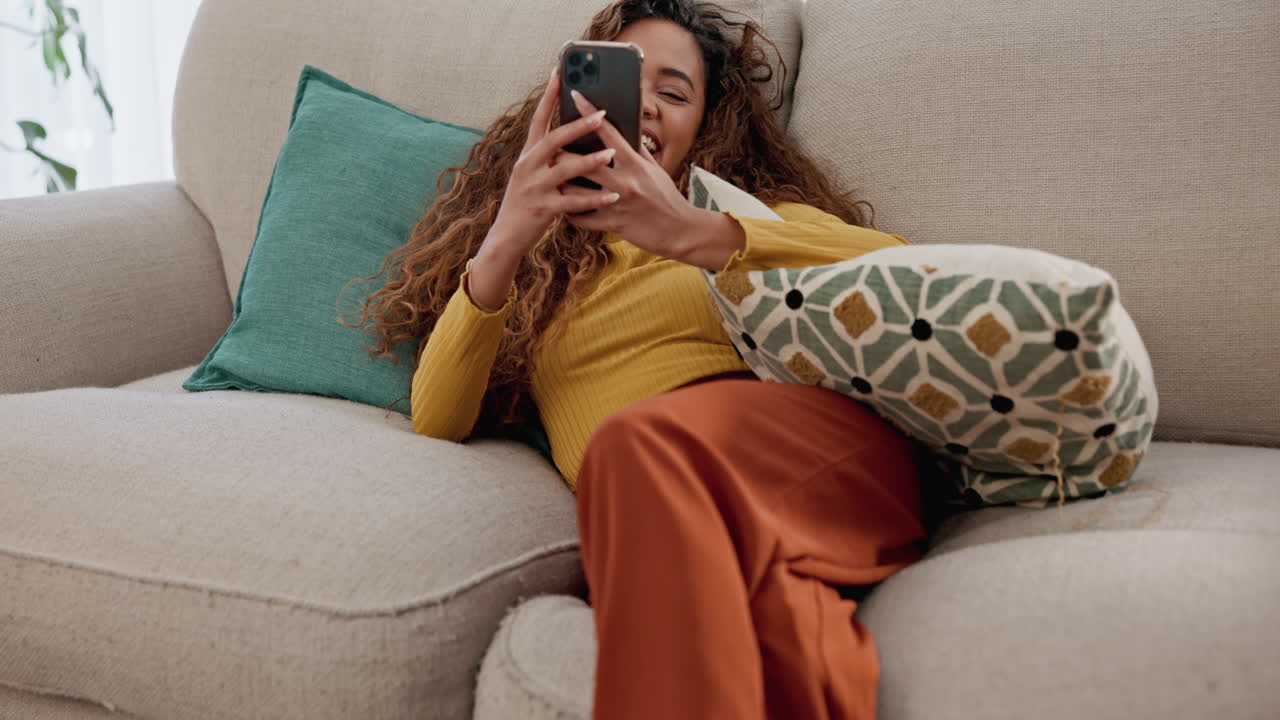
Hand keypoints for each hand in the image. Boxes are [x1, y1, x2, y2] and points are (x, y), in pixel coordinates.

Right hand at [489, 69, 623, 255]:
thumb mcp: (534, 175)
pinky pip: (572, 202)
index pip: (538, 119)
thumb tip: (573, 139)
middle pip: (553, 139)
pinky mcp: (542, 209)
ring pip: (563, 169)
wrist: (506, 237)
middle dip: (578, 126)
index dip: (549, 96)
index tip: (559, 73)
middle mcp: (528, 166)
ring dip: (589, 160)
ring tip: (611, 153)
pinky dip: (594, 199)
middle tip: (601, 114)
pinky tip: (613, 197)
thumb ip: (550, 158)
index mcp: (528, 155)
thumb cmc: (527, 203)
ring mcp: (534, 187)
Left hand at [557, 89, 697, 259]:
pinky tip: (564, 208)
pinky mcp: (613, 224)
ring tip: (552, 178)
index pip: (608, 132)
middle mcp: (625, 181)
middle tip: (551, 149)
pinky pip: (583, 219)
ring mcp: (617, 203)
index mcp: (635, 164)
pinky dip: (571, 213)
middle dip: (563, 154)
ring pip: (577, 192)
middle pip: (584, 161)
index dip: (589, 112)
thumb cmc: (667, 197)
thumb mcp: (656, 170)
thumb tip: (626, 133)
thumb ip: (638, 152)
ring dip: (562, 184)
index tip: (575, 95)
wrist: (680, 230)